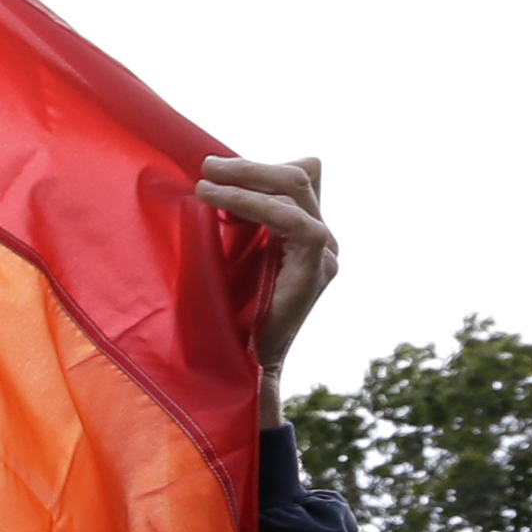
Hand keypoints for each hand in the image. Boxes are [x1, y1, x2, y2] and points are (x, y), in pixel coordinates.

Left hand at [194, 155, 337, 389]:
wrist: (240, 365)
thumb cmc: (227, 311)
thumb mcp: (231, 255)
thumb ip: (238, 223)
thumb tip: (213, 180)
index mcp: (305, 231)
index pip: (300, 177)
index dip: (261, 166)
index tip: (215, 171)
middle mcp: (323, 238)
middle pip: (300, 176)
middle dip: (250, 166)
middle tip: (207, 166)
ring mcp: (326, 253)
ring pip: (297, 190)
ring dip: (247, 180)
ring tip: (205, 183)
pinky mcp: (319, 269)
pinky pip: (296, 222)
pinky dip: (255, 205)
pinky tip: (220, 204)